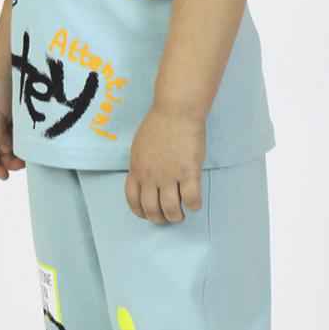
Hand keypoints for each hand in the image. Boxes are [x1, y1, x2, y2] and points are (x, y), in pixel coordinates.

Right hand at [0, 73, 23, 179]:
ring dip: (21, 152)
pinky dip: (29, 141)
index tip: (5, 177)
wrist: (12, 66)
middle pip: (1, 152)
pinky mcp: (25, 115)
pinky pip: (26, 134)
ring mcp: (11, 120)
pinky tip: (36, 144)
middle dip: (10, 161)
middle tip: (22, 162)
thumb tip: (8, 150)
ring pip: (15, 144)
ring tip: (30, 154)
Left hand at [124, 105, 205, 222]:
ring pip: (171, 209)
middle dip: (159, 219)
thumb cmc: (160, 123)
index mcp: (137, 169)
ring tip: (181, 214)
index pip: (133, 200)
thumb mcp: (140, 146)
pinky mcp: (188, 173)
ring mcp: (169, 175)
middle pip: (151, 209)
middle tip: (167, 217)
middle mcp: (151, 176)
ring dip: (176, 217)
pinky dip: (194, 206)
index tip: (147, 214)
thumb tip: (145, 179)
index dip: (140, 212)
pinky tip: (195, 203)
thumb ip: (141, 165)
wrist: (176, 111)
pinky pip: (191, 199)